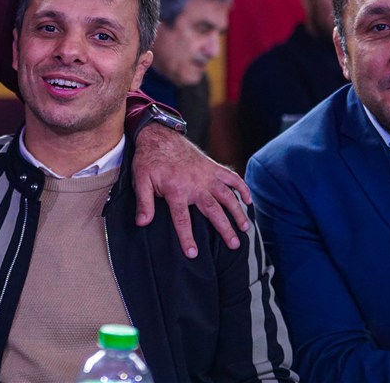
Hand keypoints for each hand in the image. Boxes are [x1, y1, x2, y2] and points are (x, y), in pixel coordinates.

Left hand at [131, 126, 250, 257]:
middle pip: (213, 210)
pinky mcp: (213, 166)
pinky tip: (249, 201)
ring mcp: (207, 175)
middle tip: (234, 245)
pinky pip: (232, 177)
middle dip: (225, 228)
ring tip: (245, 228)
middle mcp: (195, 184)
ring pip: (227, 195)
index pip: (182, 219)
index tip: (193, 254)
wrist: (159, 135)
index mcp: (176, 190)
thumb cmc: (149, 160)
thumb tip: (142, 223)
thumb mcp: (141, 180)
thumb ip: (144, 203)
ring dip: (237, 212)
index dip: (187, 237)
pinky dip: (242, 187)